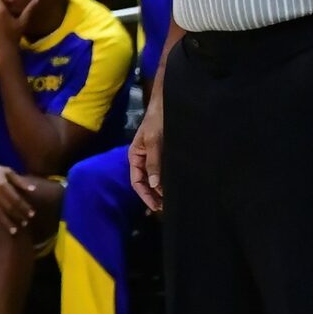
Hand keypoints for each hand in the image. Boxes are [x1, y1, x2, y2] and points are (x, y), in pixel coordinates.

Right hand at [0, 157, 36, 233]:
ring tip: (14, 231)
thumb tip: (33, 189)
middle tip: (25, 224)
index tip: (32, 214)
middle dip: (18, 217)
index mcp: (3, 185)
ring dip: (6, 222)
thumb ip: (19, 180)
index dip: (25, 207)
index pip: (17, 199)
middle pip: (9, 208)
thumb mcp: (6, 170)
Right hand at [129, 95, 163, 212]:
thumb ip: (153, 163)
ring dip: (162, 190)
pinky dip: (169, 182)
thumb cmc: (157, 120)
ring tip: (172, 202)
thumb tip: (153, 185)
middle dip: (154, 196)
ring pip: (156, 179)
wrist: (168, 104)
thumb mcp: (154, 141)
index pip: (136, 181)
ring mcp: (155, 157)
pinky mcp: (166, 155)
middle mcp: (144, 159)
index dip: (145, 196)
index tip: (156, 207)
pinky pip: (165, 172)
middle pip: (145, 183)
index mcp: (135, 157)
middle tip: (166, 209)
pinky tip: (177, 188)